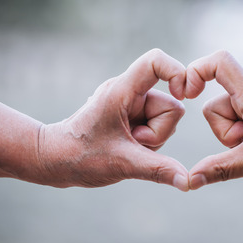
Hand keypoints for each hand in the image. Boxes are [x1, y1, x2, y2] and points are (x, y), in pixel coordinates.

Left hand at [37, 49, 188, 190]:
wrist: (54, 160)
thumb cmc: (79, 157)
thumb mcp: (122, 164)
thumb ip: (158, 170)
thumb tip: (188, 182)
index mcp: (122, 91)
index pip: (155, 61)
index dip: (177, 73)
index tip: (182, 96)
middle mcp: (129, 92)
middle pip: (172, 105)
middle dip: (158, 132)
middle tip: (132, 143)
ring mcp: (132, 104)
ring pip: (167, 119)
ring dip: (154, 138)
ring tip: (128, 146)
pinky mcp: (133, 115)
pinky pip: (158, 125)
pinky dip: (150, 140)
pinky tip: (130, 147)